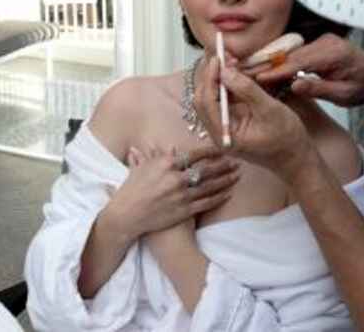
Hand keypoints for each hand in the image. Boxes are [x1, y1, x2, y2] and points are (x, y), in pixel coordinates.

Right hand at [105, 145, 238, 241]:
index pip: (194, 154)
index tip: (221, 149)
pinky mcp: (183, 211)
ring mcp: (181, 195)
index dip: (210, 151)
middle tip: (236, 161)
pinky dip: (219, 197)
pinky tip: (228, 193)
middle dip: (223, 165)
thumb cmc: (131, 191)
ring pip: (209, 186)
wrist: (126, 217)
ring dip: (225, 180)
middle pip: (206, 169)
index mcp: (166, 164)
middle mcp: (176, 178)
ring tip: (237, 175)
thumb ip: (156, 155)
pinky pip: (206, 203)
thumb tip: (167, 146)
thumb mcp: (142, 168)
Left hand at [194, 57, 312, 184]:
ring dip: (218, 79)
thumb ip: (247, 90)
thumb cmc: (286, 138)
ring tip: (228, 60)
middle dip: (211, 76)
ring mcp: (223, 128)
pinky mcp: (230, 122)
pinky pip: (222, 101)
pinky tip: (234, 72)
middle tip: (222, 56)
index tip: (218, 59)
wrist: (295, 158)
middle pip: (203, 99)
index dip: (210, 77)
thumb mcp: (270, 110)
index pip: (206, 102)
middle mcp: (218, 133)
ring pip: (211, 98)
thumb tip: (226, 71)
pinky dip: (226, 85)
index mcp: (224, 135)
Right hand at [252, 34, 363, 106]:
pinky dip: (280, 62)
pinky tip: (265, 69)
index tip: (257, 77)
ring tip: (248, 72)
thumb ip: (318, 88)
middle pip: (289, 55)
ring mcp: (320, 41)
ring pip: (289, 53)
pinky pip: (294, 53)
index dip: (276, 71)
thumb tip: (294, 85)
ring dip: (270, 63)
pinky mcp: (316, 43)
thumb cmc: (361, 86)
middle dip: (266, 65)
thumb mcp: (343, 95)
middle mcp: (325, 43)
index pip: (298, 63)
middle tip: (243, 73)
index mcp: (333, 55)